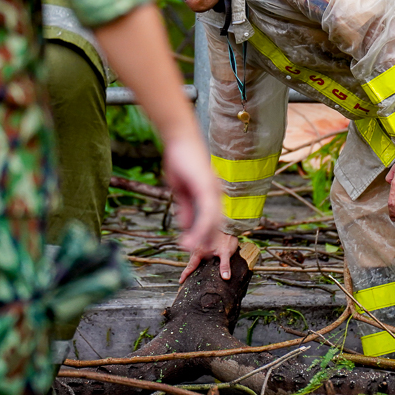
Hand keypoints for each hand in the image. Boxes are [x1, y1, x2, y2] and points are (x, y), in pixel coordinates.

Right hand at [161, 134, 227, 267]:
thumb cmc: (180, 160)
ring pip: (212, 221)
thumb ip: (186, 208)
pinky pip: (207, 212)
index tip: (196, 247)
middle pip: (215, 223)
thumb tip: (185, 226)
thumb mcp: (181, 190)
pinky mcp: (207, 187)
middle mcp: (215, 194)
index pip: (211, 220)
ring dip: (201, 237)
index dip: (205, 234)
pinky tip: (193, 236)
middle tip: (197, 254)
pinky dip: (200, 226)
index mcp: (210, 194)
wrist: (179, 139)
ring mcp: (213, 190)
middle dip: (206, 240)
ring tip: (190, 250)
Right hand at [178, 230, 239, 283]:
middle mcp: (197, 247)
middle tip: (187, 278)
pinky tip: (202, 259)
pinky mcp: (203, 241)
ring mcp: (199, 244)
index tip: (181, 281)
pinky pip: (197, 251)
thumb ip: (225, 265)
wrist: (228, 225)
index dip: (185, 274)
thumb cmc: (226, 237)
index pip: (191, 265)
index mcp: (200, 251)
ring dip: (193, 262)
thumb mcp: (226, 252)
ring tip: (194, 270)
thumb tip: (225, 277)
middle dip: (189, 269)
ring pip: (193, 255)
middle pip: (191, 261)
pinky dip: (197, 256)